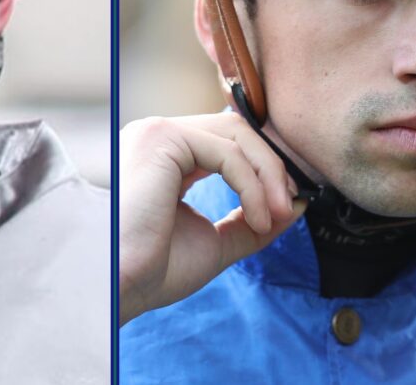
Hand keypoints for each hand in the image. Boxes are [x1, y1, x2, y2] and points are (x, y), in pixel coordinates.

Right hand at [118, 112, 305, 325]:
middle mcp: (159, 138)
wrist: (119, 286)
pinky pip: (228, 153)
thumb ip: (252, 220)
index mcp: (166, 157)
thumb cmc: (152, 269)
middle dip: (272, 168)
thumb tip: (296, 204)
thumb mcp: (215, 242)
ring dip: (268, 177)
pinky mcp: (162, 139)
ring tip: (276, 216)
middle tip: (290, 207)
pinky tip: (258, 218)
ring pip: (237, 134)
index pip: (228, 142)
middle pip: (237, 130)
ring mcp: (158, 134)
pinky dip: (253, 186)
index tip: (287, 203)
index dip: (264, 167)